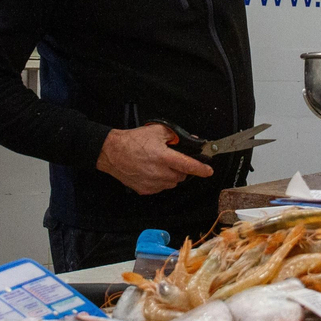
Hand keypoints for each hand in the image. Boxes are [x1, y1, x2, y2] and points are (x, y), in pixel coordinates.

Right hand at [96, 123, 213, 194]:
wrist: (112, 152)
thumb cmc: (132, 141)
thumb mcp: (156, 131)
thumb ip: (175, 135)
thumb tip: (191, 141)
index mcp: (163, 157)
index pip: (188, 165)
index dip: (201, 169)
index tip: (209, 171)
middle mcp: (159, 173)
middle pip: (181, 176)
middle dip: (181, 169)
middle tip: (172, 160)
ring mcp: (152, 183)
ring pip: (171, 183)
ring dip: (171, 176)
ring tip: (159, 165)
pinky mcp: (145, 190)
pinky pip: (160, 188)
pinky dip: (160, 181)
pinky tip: (151, 171)